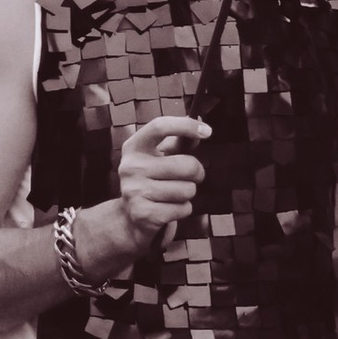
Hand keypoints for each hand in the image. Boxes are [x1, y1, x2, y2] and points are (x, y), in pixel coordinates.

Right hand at [115, 112, 208, 247]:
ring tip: (173, 194)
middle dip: (197, 173)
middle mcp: (131, 167)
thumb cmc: (151, 181)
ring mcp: (135, 191)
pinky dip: (183, 209)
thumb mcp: (159, 158)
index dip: (186, 126)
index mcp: (134, 147)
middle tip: (191, 177)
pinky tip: (169, 208)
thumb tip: (200, 120)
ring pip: (187, 189)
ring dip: (188, 193)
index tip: (207, 131)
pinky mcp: (144, 214)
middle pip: (186, 164)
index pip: (160, 126)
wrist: (130, 218)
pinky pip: (183, 208)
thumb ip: (179, 141)